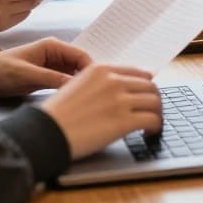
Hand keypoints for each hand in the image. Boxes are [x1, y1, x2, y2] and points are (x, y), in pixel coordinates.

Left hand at [0, 37, 89, 97]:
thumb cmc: (0, 70)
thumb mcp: (26, 74)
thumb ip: (51, 78)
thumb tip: (76, 84)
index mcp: (52, 46)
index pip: (81, 55)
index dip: (92, 69)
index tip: (98, 86)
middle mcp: (56, 55)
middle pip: (81, 65)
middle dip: (89, 78)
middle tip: (96, 94)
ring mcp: (53, 67)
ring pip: (74, 75)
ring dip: (80, 85)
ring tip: (89, 99)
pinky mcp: (48, 78)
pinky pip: (65, 83)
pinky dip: (71, 90)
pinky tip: (75, 99)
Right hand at [39, 64, 162, 158]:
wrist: (45, 132)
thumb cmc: (57, 115)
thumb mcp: (77, 86)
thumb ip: (99, 83)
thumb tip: (120, 88)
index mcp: (101, 70)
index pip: (138, 72)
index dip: (146, 85)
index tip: (147, 95)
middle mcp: (113, 81)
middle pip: (150, 86)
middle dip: (154, 100)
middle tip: (152, 111)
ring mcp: (120, 100)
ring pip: (155, 101)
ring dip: (157, 113)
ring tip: (153, 123)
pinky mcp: (124, 120)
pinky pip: (153, 119)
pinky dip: (156, 126)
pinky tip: (149, 132)